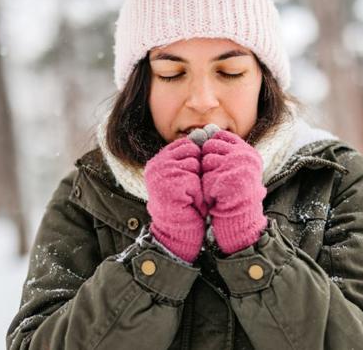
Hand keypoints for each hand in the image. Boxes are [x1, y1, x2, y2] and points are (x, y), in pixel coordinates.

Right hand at [145, 137, 206, 262]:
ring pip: (194, 164)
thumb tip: (205, 130)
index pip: (186, 144)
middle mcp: (157, 164)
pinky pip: (194, 180)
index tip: (193, 176)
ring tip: (190, 197)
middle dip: (198, 170)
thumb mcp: (186, 175)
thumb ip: (191, 155)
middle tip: (190, 189)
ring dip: (199, 183)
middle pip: (191, 151)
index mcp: (159, 160)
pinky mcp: (170, 185)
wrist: (177, 231)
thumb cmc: (185, 203)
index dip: (196, 159)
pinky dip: (198, 194)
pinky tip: (190, 204)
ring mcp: (162, 174)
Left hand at [201, 130, 267, 254]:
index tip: (214, 162)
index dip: (212, 147)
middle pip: (210, 145)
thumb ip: (223, 150)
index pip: (221, 136)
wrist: (239, 220)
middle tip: (217, 178)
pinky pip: (205, 174)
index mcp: (248, 152)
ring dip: (206, 174)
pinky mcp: (226, 178)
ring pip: (206, 159)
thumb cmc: (233, 194)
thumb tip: (205, 129)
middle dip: (208, 161)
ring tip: (217, 187)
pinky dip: (206, 186)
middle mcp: (245, 156)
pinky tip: (216, 194)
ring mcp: (236, 166)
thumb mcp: (233, 168)